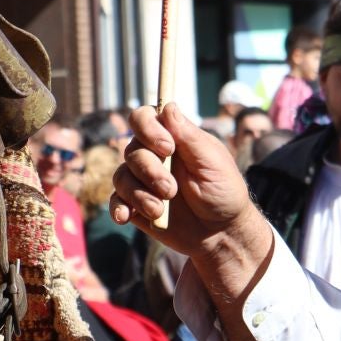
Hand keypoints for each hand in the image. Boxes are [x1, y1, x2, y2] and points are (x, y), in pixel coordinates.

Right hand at [110, 104, 266, 261]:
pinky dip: (118, 208)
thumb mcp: (213, 163)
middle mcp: (153, 156)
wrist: (221, 232)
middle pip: (131, 151)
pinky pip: (116, 201)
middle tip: (171, 190)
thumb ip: (190, 137)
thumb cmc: (223, 192)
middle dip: (150, 171)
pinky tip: (126, 217)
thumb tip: (169, 107)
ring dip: (139, 194)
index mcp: (172, 138)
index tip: (168, 148)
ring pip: (121, 177)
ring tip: (159, 210)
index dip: (148, 128)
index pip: (144, 118)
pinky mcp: (136, 205)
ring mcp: (142, 181)